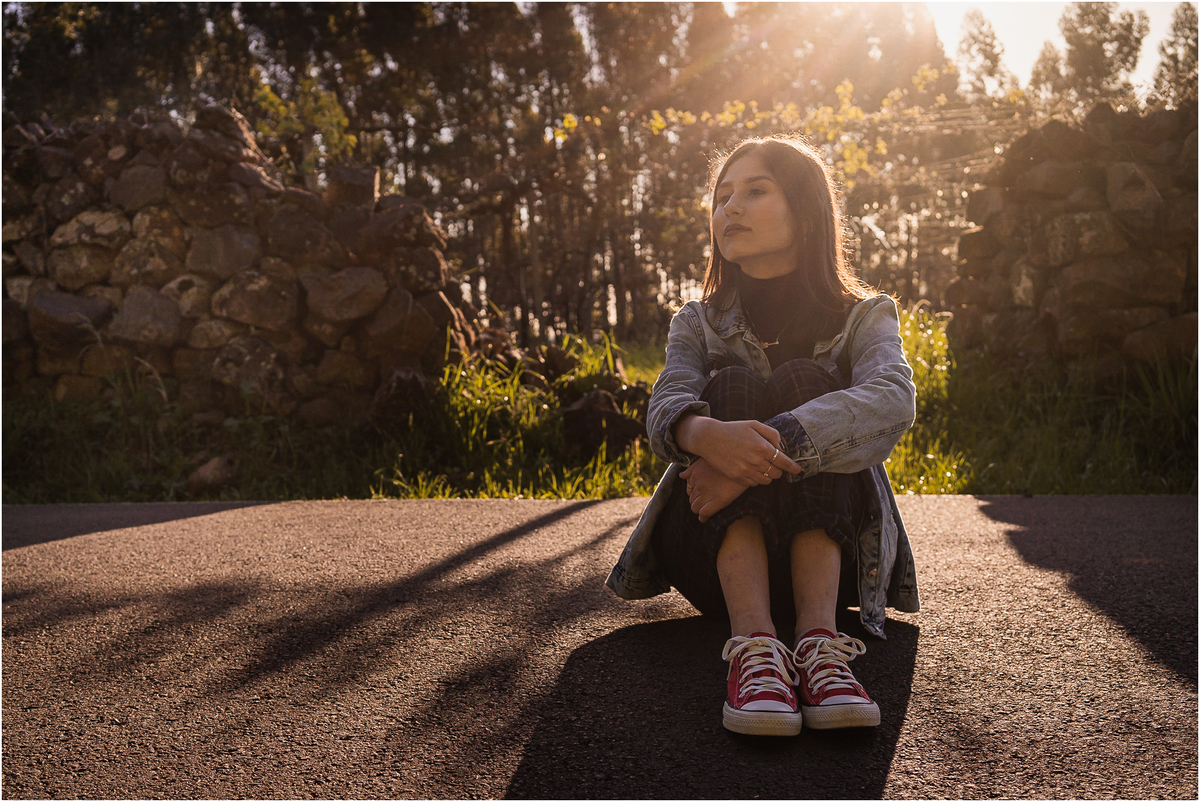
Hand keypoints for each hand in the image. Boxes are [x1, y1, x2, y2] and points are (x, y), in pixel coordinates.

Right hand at [676, 416, 801, 485]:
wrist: (709, 438)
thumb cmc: (733, 429)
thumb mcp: (754, 424)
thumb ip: (772, 434)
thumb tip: (781, 448)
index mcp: (762, 446)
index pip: (784, 462)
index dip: (794, 468)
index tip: (799, 471)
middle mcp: (755, 460)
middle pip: (777, 473)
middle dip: (778, 470)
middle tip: (773, 464)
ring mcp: (746, 470)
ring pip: (766, 481)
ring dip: (768, 475)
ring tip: (762, 467)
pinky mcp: (737, 477)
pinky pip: (754, 484)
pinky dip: (756, 479)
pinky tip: (751, 470)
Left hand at [681, 459, 748, 522]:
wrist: (744, 464)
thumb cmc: (727, 460)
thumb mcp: (707, 459)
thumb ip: (692, 468)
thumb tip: (681, 475)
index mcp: (695, 474)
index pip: (688, 489)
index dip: (694, 493)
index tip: (701, 494)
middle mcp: (698, 484)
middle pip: (691, 499)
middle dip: (697, 501)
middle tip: (705, 502)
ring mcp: (706, 493)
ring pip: (694, 508)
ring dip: (699, 509)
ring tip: (706, 509)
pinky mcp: (716, 501)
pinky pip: (704, 514)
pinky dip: (703, 517)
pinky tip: (706, 518)